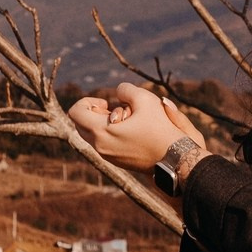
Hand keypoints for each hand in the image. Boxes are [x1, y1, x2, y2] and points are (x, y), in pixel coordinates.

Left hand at [67, 85, 204, 171]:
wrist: (175, 159)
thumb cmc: (160, 128)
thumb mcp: (145, 99)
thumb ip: (125, 90)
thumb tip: (118, 93)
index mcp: (101, 133)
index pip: (75, 113)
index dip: (87, 101)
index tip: (107, 103)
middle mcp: (100, 148)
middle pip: (80, 125)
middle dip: (94, 112)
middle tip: (115, 109)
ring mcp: (108, 157)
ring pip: (91, 135)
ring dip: (103, 123)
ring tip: (126, 119)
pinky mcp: (117, 162)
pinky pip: (103, 144)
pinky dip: (110, 133)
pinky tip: (131, 129)